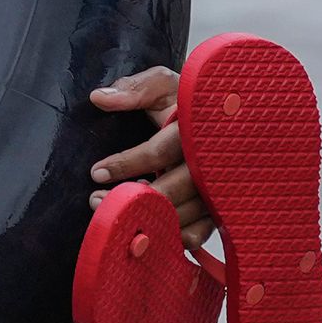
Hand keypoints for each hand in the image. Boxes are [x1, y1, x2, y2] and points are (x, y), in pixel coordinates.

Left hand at [86, 67, 213, 249]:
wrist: (224, 115)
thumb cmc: (187, 102)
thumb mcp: (163, 85)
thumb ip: (134, 89)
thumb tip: (98, 98)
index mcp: (196, 127)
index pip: (159, 152)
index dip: (127, 164)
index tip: (97, 172)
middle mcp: (211, 159)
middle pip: (175, 188)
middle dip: (136, 199)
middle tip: (97, 201)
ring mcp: (220, 184)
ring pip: (188, 212)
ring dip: (151, 219)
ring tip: (117, 218)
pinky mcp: (222, 204)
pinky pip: (204, 228)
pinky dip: (179, 236)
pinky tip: (154, 234)